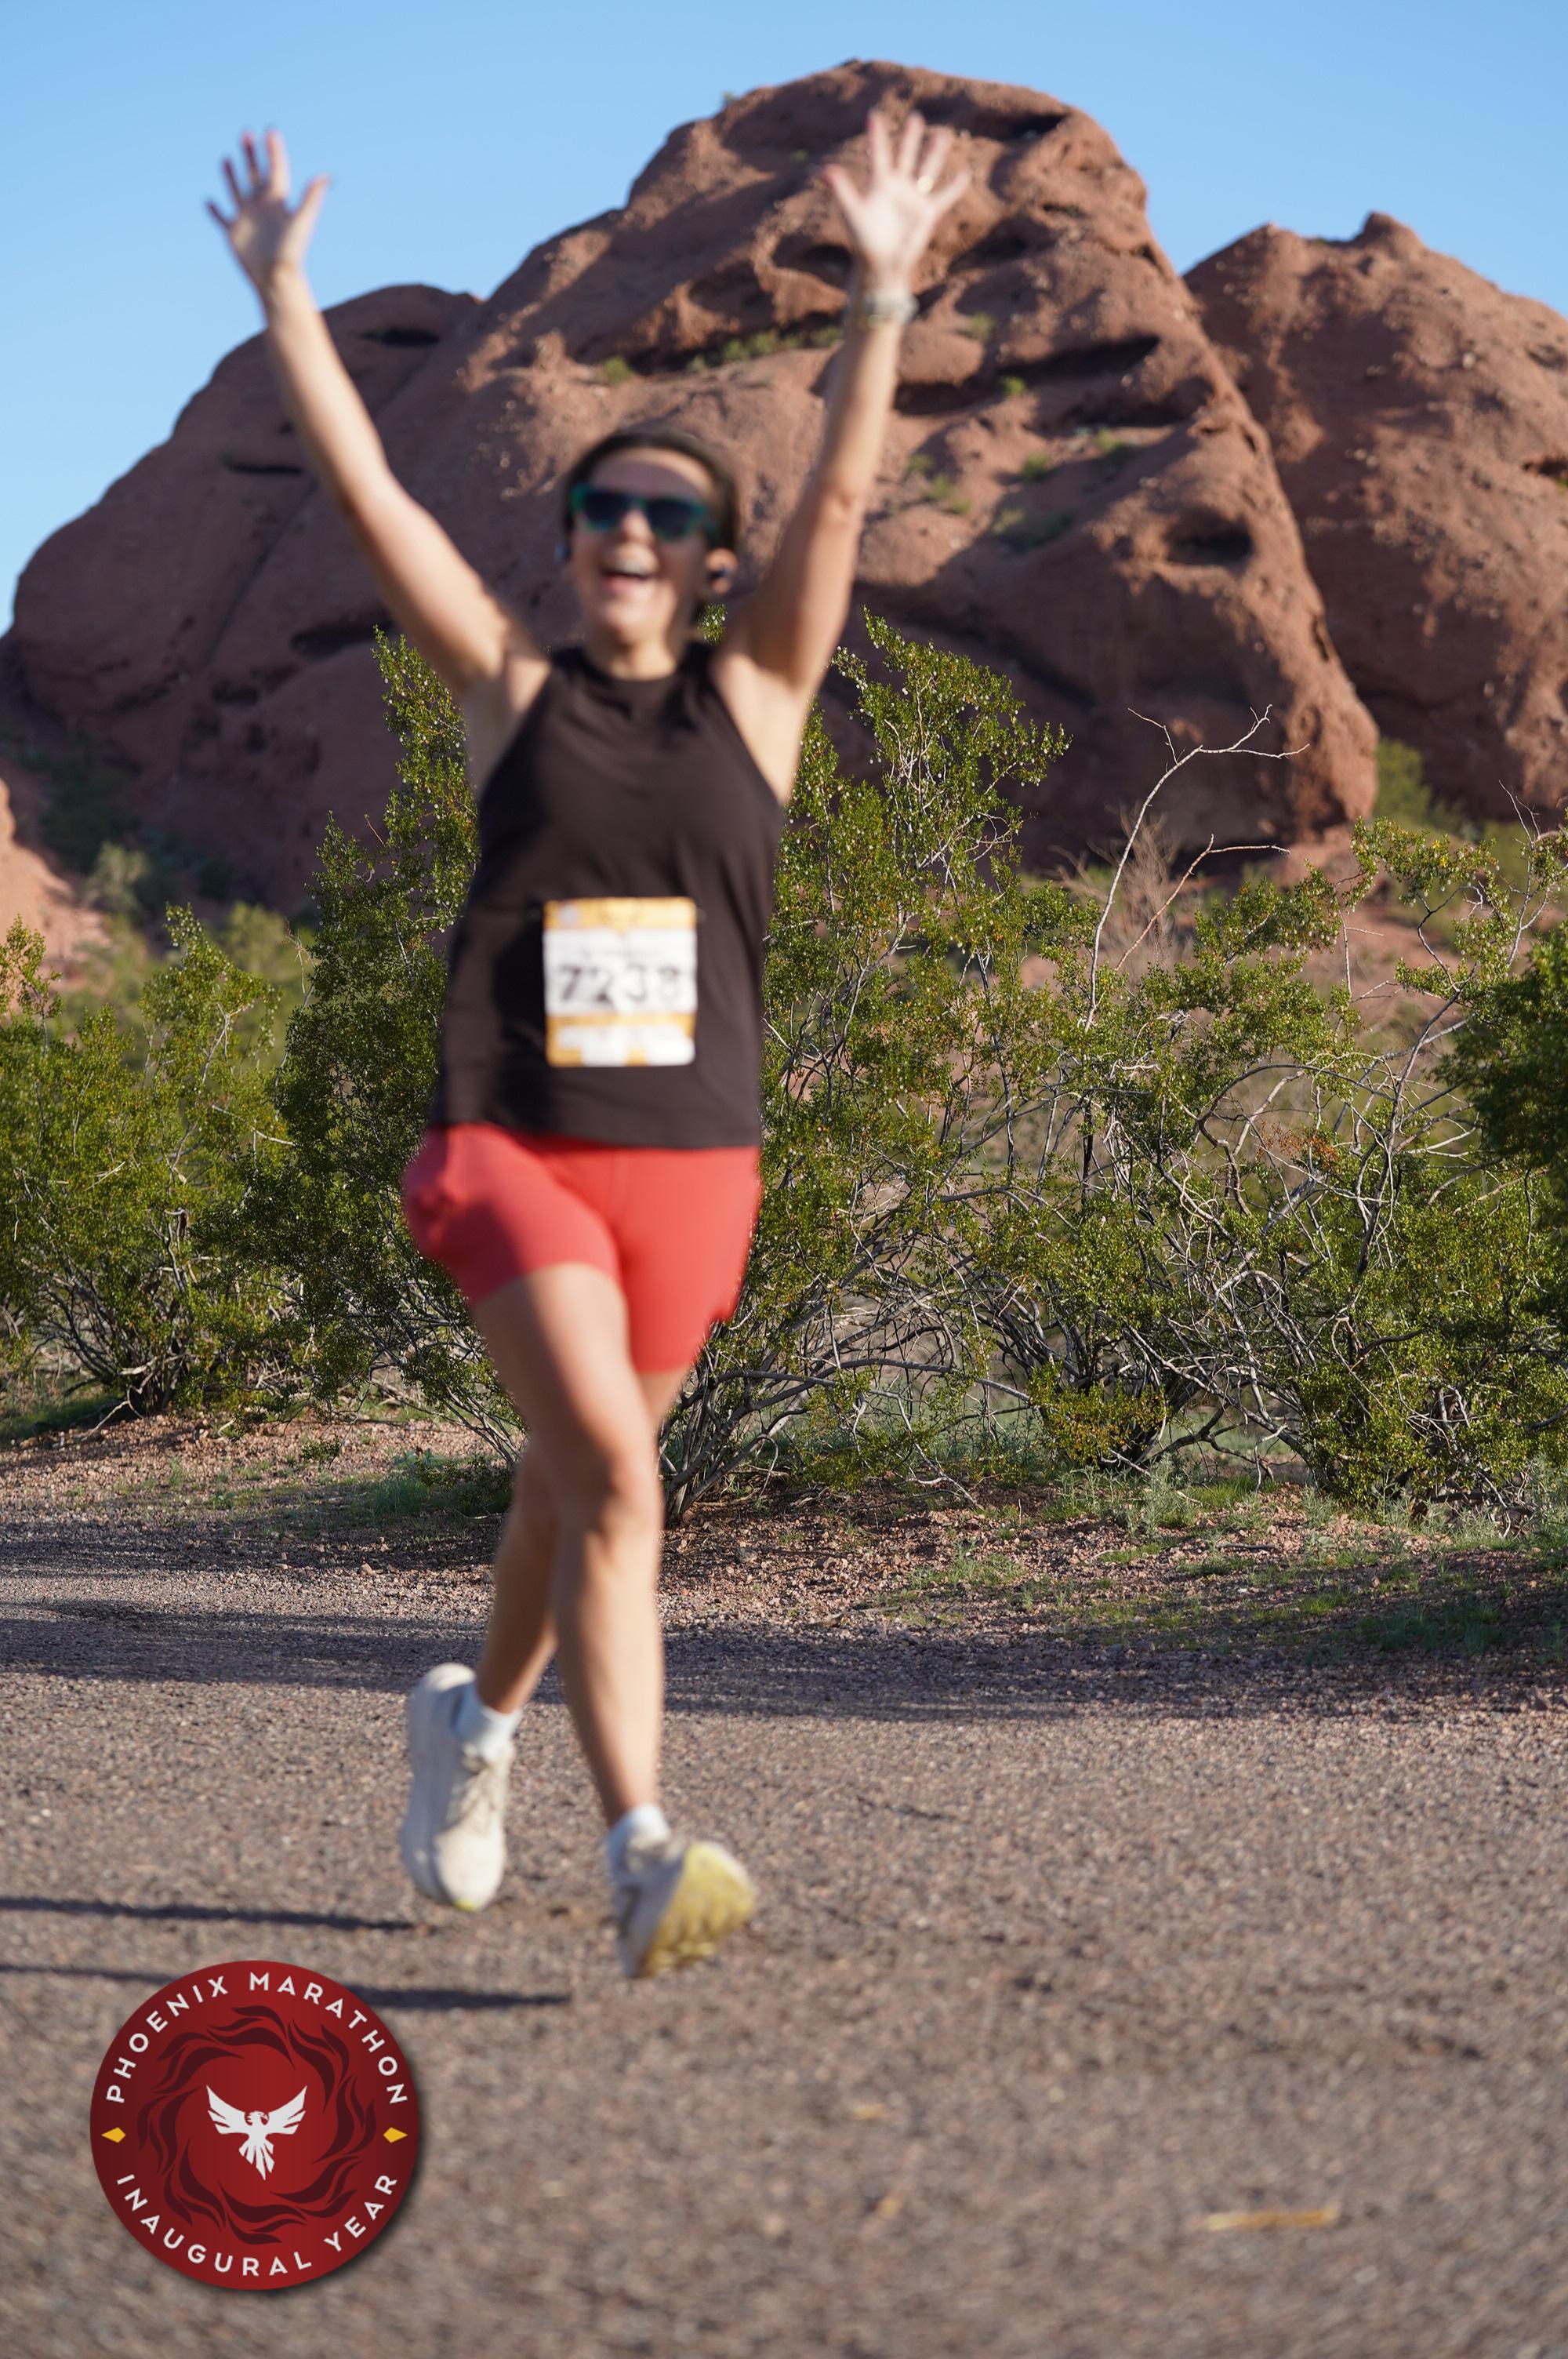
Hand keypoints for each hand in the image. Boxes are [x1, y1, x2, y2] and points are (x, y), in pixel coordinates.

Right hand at [207, 129, 328, 297]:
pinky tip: (209, 201)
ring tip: (227, 158)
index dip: (274, 151)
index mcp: (277, 201)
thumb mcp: (302, 221)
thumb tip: (325, 176)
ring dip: (232, 176)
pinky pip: (222, 218)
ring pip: (238, 191)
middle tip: (246, 133)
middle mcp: (262, 207)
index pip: (276, 169)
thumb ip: (312, 197)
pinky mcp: (234, 232)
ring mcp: (247, 219)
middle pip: (255, 174)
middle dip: (251, 155)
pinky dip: (215, 211)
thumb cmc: (291, 252)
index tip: (271, 131)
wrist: (277, 278)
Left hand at [822, 109, 969, 293]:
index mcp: (879, 183)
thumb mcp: (852, 212)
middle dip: (910, 138)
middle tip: (915, 118)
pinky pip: (944, 197)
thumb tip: (825, 171)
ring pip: (927, 170)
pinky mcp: (927, 213)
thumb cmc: (863, 239)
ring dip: (935, 153)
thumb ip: (842, 190)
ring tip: (943, 134)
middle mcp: (897, 186)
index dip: (876, 136)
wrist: (880, 264)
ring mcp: (913, 198)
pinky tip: (965, 174)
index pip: (878, 154)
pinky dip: (954, 187)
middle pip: (905, 156)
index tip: (875, 115)